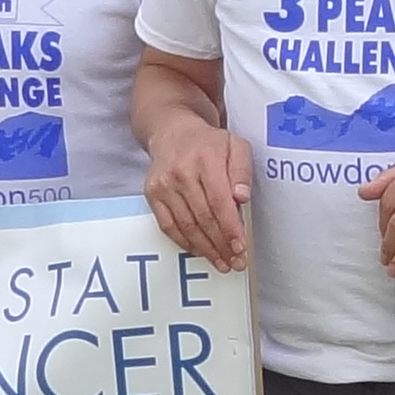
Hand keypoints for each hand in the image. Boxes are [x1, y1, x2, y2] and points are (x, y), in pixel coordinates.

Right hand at [142, 116, 252, 270]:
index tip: (240, 247)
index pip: (219, 201)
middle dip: (221, 245)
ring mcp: (164, 185)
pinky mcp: (152, 194)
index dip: (230, 228)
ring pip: (186, 226)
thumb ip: (242, 170)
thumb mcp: (235, 145)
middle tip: (235, 262)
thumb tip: (241, 197)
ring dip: (205, 249)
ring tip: (221, 262)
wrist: (172, 132)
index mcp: (206, 159)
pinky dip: (185, 242)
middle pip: (203, 217)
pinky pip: (168, 226)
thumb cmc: (208, 143)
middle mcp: (181, 173)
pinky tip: (200, 251)